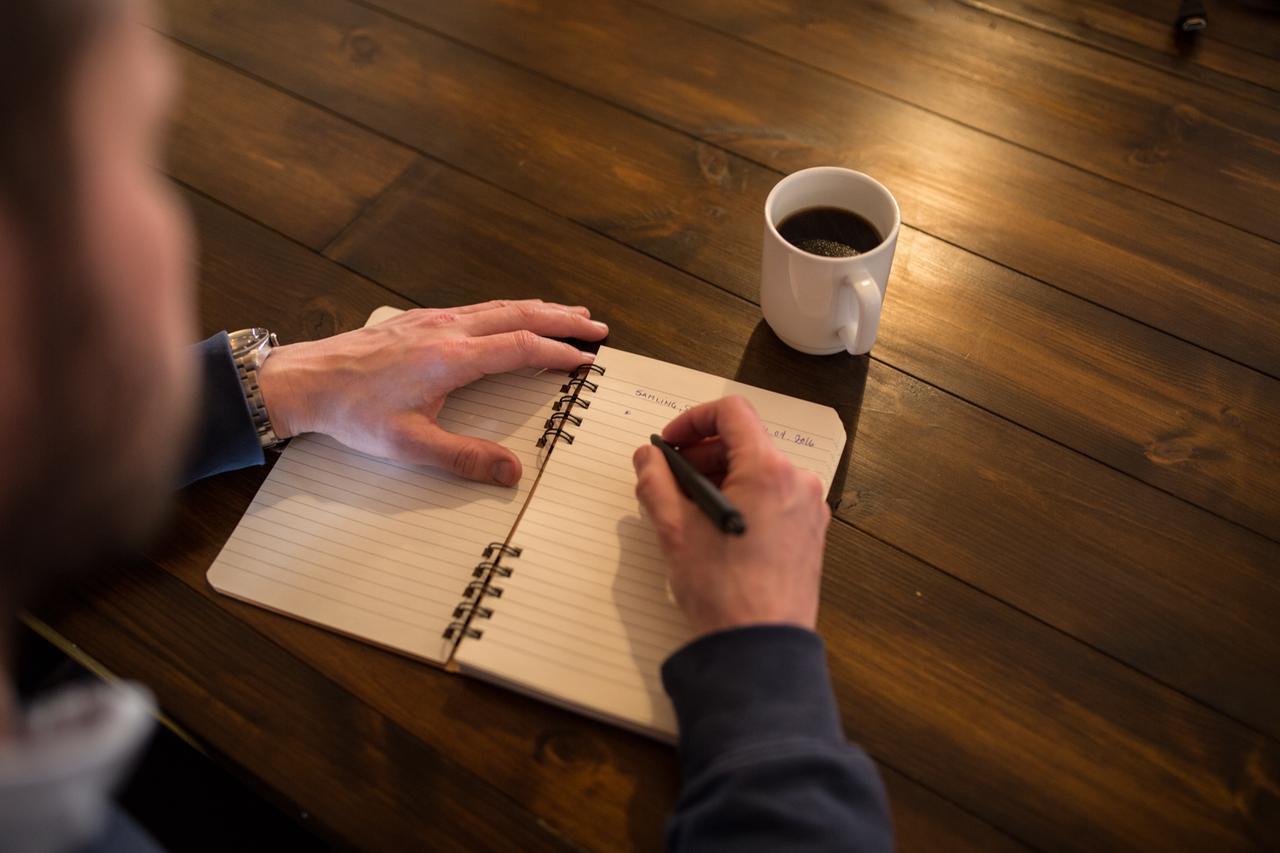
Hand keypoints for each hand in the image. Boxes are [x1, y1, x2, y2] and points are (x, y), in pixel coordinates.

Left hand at [258, 299, 606, 485]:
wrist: (305, 380)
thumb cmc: (352, 412)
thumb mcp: (409, 445)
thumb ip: (464, 457)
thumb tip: (510, 472)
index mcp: (451, 357)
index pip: (521, 348)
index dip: (559, 353)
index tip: (586, 360)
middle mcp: (447, 329)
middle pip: (519, 314)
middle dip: (563, 319)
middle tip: (597, 327)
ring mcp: (433, 319)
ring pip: (499, 306)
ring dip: (540, 309)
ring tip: (570, 314)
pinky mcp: (419, 319)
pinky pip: (478, 307)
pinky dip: (510, 310)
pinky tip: (514, 317)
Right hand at [631, 396, 830, 635]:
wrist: (759, 645)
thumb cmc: (723, 590)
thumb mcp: (675, 530)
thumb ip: (656, 482)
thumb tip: (648, 458)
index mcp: (767, 470)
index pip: (732, 413)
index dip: (693, 420)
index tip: (669, 444)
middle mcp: (797, 480)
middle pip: (746, 442)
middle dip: (703, 453)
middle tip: (670, 478)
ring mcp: (808, 507)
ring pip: (759, 470)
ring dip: (721, 476)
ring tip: (689, 508)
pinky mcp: (810, 531)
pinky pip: (774, 496)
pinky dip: (743, 497)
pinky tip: (717, 527)